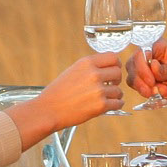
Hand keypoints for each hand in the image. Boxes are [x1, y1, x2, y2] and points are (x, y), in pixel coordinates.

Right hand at [10, 52, 124, 146]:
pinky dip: (115, 105)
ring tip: (104, 98)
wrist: (48, 110)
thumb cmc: (58, 92)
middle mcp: (93, 74)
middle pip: (118, 72)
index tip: (113, 70)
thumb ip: (91, 67)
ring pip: (118, 90)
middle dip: (116, 80)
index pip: (113, 57)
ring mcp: (98, 90)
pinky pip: (118, 103)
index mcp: (86, 63)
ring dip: (114, 95)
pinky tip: (107, 105)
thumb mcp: (73, 71)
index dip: (116, 64)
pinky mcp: (100, 106)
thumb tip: (110, 66)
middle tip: (109, 85)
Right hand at [131, 38, 166, 106]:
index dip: (142, 67)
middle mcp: (149, 57)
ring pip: (132, 79)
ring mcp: (146, 71)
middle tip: (154, 89)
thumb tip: (152, 66)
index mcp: (158, 47)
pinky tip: (165, 94)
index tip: (152, 80)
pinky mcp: (146, 83)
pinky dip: (150, 94)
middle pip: (132, 66)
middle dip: (141, 81)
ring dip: (145, 89)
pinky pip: (139, 89)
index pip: (140, 52)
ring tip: (163, 92)